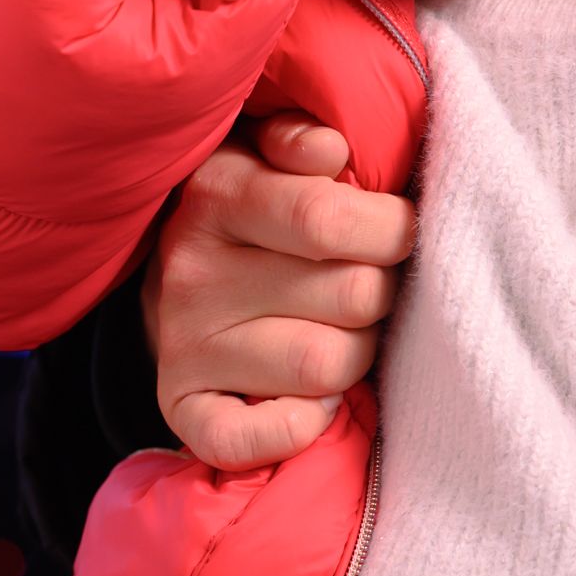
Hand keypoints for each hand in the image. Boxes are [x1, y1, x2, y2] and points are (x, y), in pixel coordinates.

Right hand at [147, 114, 414, 468]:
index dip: (392, 228)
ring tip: (340, 329)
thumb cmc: (260, 206)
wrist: (175, 276)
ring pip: (326, 365)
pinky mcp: (180, 406)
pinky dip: (299, 425)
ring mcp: (183, 344)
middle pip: (351, 295)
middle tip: (367, 282)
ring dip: (356, 352)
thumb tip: (329, 149)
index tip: (399, 230)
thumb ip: (301, 136)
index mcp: (217, 193)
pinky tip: (312, 397)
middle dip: (381, 290)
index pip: (329, 218)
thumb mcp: (269, 150)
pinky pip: (248, 438)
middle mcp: (192, 272)